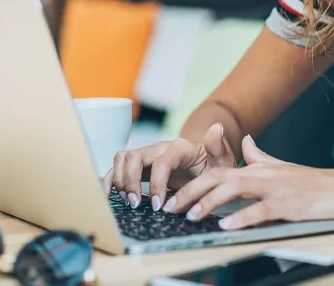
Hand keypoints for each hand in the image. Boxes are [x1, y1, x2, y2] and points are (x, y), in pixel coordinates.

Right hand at [103, 123, 235, 211]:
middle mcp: (159, 148)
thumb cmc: (214, 166)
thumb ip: (218, 147)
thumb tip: (217, 127)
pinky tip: (110, 197)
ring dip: (119, 180)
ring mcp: (147, 156)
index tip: (159, 206)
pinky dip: (110, 180)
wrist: (208, 166)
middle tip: (136, 204)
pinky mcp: (140, 167)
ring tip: (129, 202)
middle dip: (131, 181)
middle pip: (134, 156)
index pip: (160, 161)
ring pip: (122, 159)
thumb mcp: (222, 161)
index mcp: (179, 148)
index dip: (156, 183)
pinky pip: (118, 168)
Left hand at [163, 135, 333, 229]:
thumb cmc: (316, 183)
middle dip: (190, 192)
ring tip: (191, 216)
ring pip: (234, 190)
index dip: (192, 183)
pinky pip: (260, 210)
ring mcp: (275, 188)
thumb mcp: (283, 168)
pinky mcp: (289, 204)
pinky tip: (226, 225)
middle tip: (170, 207)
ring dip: (209, 203)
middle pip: (217, 178)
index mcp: (257, 168)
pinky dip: (242, 217)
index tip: (173, 196)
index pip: (217, 172)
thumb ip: (260, 156)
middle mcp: (262, 175)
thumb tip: (246, 142)